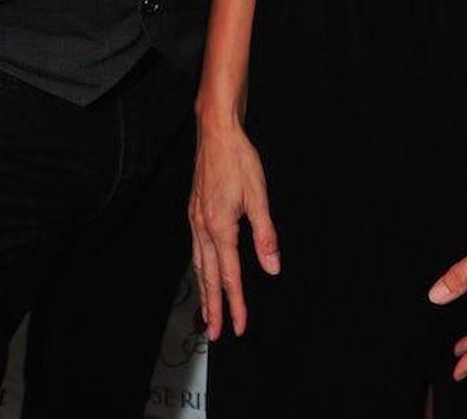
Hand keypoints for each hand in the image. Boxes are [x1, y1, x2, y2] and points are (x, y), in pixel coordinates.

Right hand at [189, 119, 279, 339]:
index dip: (236, 304)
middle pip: (207, 276)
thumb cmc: (238, 159)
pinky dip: (198, 267)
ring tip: (207, 312)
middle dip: (213, 307)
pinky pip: (195, 248)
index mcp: (219, 227)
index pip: (229, 275)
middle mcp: (202, 226)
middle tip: (215, 333)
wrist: (216, 132)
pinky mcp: (194, 210)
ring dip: (203, 291)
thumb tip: (272, 267)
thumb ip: (265, 235)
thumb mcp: (258, 196)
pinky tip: (202, 269)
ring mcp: (195, 218)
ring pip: (198, 264)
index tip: (240, 326)